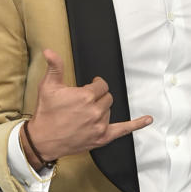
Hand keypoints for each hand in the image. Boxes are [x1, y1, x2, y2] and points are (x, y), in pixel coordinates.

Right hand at [25, 49, 151, 162]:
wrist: (43, 140)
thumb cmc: (46, 113)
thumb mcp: (48, 86)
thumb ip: (54, 67)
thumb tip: (50, 51)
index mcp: (85, 96)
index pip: (101, 85)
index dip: (95, 85)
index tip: (90, 87)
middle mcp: (95, 110)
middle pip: (107, 97)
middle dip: (98, 97)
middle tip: (86, 101)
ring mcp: (100, 125)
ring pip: (109, 110)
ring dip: (102, 109)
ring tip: (87, 113)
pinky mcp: (102, 137)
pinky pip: (123, 130)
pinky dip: (137, 125)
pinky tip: (148, 120)